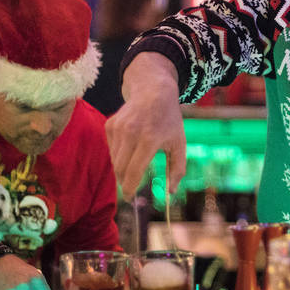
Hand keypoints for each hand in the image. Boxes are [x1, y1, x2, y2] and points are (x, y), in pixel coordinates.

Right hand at [107, 52, 187, 200]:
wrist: (153, 91)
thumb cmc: (169, 120)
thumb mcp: (179, 143)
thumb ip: (177, 168)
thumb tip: (170, 192)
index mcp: (149, 139)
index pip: (134, 171)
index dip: (130, 188)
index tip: (130, 197)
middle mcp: (131, 133)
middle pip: (120, 169)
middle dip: (124, 182)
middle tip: (131, 189)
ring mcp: (118, 128)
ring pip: (114, 160)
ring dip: (122, 169)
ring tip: (135, 164)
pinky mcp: (109, 125)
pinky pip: (111, 149)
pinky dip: (118, 155)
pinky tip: (130, 147)